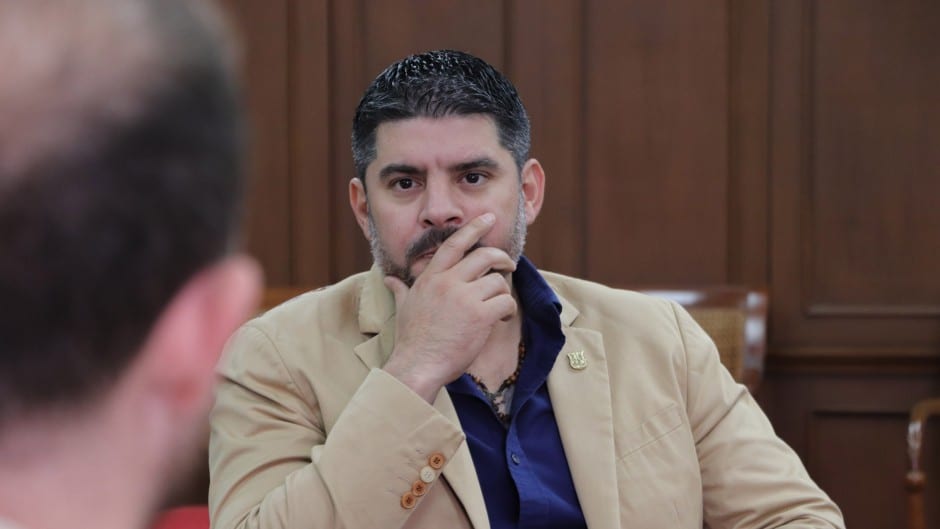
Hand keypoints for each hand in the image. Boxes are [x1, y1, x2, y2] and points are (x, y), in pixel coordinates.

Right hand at [382, 213, 517, 401]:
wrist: (417, 366)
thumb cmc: (411, 340)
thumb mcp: (404, 308)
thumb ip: (400, 289)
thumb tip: (388, 279)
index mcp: (431, 278)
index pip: (454, 244)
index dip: (473, 228)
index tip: (488, 219)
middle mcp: (447, 283)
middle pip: (484, 256)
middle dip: (502, 258)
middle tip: (509, 265)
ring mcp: (464, 298)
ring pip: (498, 281)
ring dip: (504, 292)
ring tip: (501, 307)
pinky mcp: (480, 316)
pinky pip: (505, 301)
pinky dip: (509, 310)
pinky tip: (503, 319)